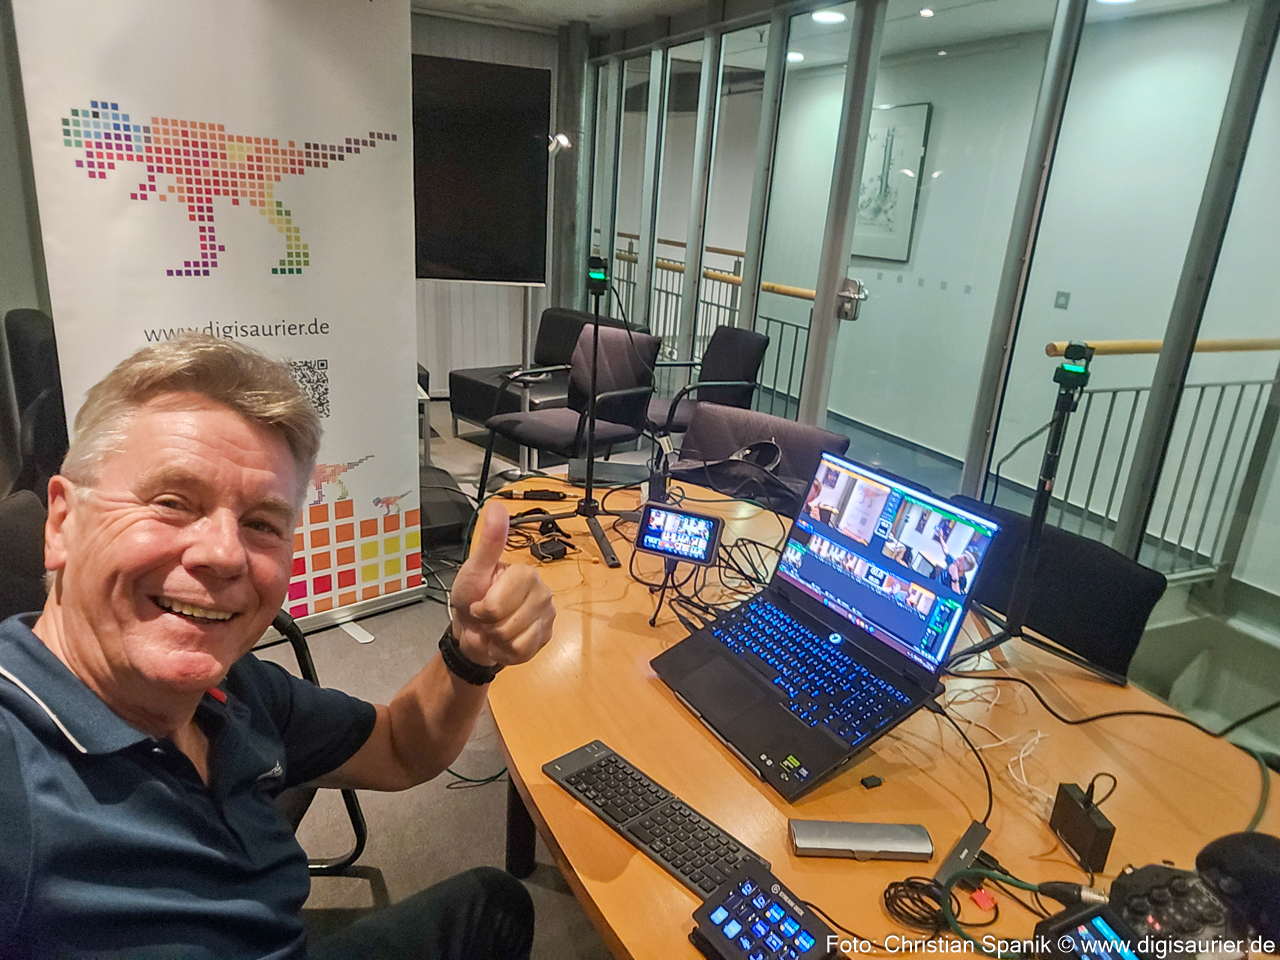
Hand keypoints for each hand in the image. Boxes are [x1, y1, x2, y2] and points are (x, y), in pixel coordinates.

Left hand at [449, 501, 554, 667]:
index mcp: (525, 573)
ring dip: (496, 640)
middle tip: (486, 617)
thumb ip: (488, 541)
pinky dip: (506, 652)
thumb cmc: (472, 596)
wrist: (473, 628)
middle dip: (489, 626)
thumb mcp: (474, 570)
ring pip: (516, 641)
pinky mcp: (546, 636)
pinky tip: (503, 641)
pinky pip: (524, 653)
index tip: (479, 602)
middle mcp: (542, 592)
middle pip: (507, 625)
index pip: (496, 605)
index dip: (482, 610)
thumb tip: (497, 507)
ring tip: (493, 628)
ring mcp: (547, 615)